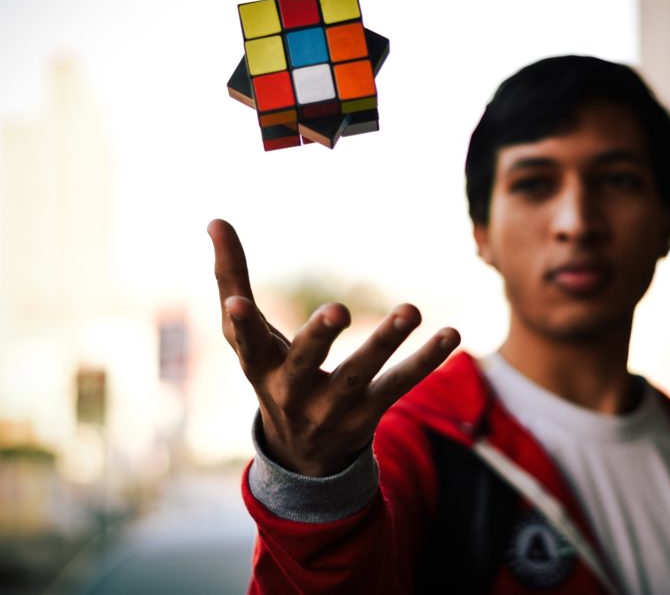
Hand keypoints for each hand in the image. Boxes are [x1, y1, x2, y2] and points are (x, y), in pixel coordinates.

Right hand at [208, 219, 459, 476]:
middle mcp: (294, 392)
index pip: (247, 344)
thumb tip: (214, 220)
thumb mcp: (247, 336)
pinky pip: (399, 386)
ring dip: (385, 343)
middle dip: (319, 338)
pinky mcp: (369, 414)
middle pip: (306, 364)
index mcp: (260, 366)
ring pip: (361, 376)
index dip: (241, 324)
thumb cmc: (272, 371)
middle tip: (338, 310)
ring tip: (411, 310)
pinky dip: (426, 361)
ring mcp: (333, 408)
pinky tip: (451, 335)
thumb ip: (230, 278)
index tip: (236, 303)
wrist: (302, 452)